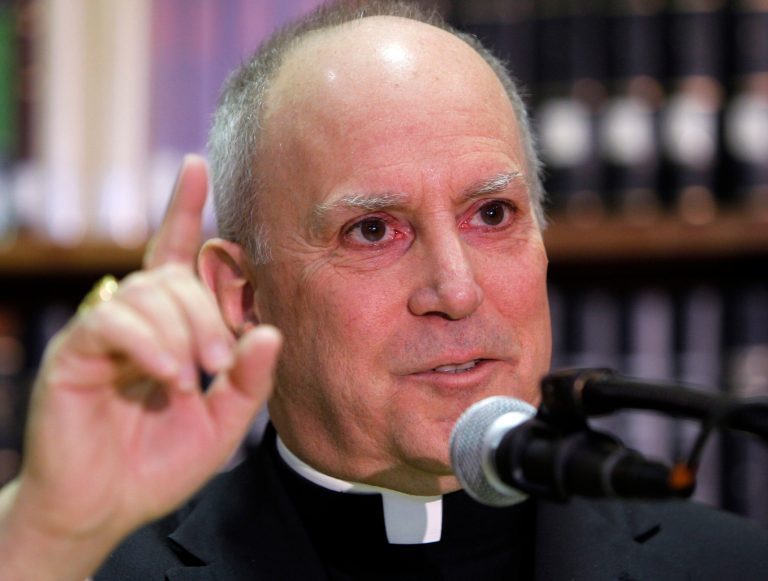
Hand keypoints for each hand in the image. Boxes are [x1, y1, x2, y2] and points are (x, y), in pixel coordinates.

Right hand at [0, 155, 280, 578]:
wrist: (106, 506)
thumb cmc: (162, 460)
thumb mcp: (224, 421)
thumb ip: (250, 378)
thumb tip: (271, 330)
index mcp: (171, 326)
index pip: (176, 254)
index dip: (184, 209)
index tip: (194, 165)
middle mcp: (136, 318)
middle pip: (175, 277)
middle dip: (207, 312)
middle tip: (220, 360)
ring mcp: (104, 332)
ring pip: (148, 294)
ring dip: (181, 331)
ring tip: (193, 377)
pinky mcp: (76, 353)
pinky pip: (113, 322)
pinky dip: (148, 345)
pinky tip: (167, 375)